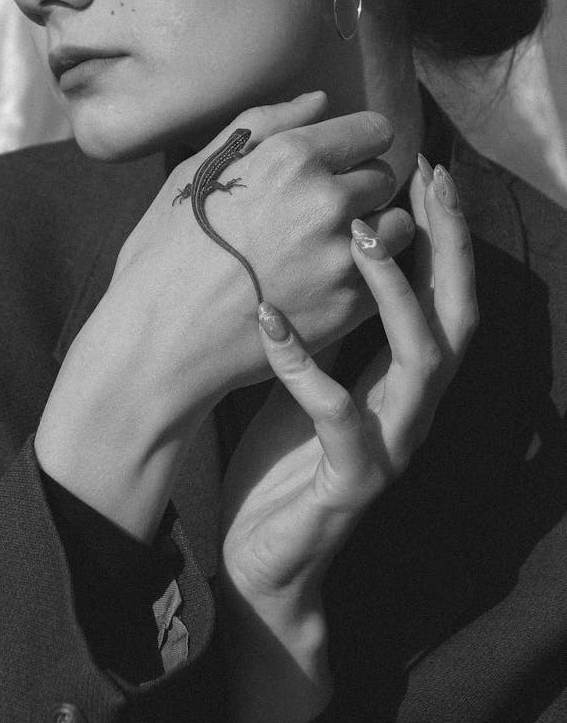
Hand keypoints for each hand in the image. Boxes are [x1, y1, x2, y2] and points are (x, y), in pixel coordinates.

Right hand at [36, 92, 413, 540]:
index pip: (374, 130)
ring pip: (397, 225)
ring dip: (374, 230)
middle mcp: (325, 199)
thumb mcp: (200, 169)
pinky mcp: (351, 305)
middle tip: (319, 210)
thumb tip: (320, 100)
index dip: (357, 143)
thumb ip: (265, 124)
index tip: (341, 160)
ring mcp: (342, 254)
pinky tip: (322, 281)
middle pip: (384, 174)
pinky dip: (364, 274)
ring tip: (328, 246)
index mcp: (290, 156)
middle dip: (360, 186)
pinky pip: (385, 275)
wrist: (161, 339)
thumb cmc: (167, 249)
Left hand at [218, 159, 476, 722]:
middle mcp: (412, 405)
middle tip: (427, 180)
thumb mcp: (311, 368)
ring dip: (396, 292)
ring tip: (360, 237)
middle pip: (457, 314)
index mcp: (402, 375)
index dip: (442, 231)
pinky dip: (308, 367)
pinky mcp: (353, 481)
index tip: (426, 167)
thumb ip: (331, 316)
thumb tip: (319, 238)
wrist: (264, 555)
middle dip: (448, 243)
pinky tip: (272, 323)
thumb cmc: (283, 452)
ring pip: (422, 359)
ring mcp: (391, 444)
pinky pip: (341, 417)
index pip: (442, 291)